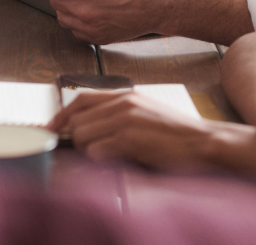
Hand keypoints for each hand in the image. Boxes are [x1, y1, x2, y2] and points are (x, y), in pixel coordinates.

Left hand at [48, 90, 215, 167]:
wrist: (201, 141)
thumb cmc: (175, 131)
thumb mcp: (145, 110)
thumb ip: (118, 112)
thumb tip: (90, 125)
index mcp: (126, 94)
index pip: (81, 98)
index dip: (62, 114)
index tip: (53, 127)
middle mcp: (123, 103)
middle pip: (77, 120)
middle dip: (77, 139)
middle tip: (90, 151)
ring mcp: (125, 120)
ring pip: (82, 136)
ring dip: (87, 151)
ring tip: (107, 156)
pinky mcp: (129, 138)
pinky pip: (95, 151)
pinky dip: (98, 160)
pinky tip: (115, 161)